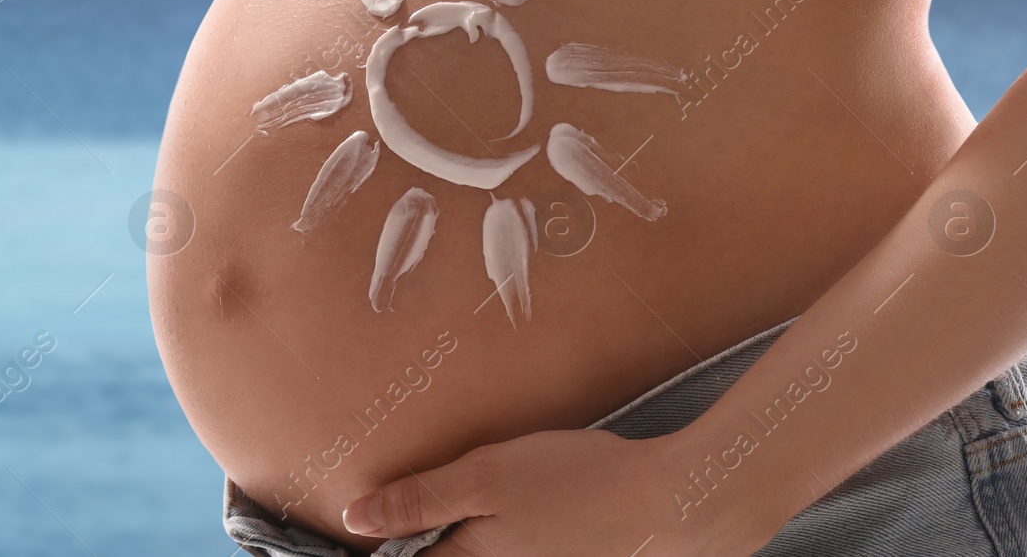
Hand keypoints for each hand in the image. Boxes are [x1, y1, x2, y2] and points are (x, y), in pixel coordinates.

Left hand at [339, 430, 776, 556]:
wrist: (672, 502)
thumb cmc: (577, 483)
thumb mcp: (487, 477)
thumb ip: (420, 499)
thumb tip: (354, 520)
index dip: (386, 539)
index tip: (365, 520)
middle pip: (446, 552)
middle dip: (423, 533)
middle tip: (403, 504)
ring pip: (478, 550)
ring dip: (456, 532)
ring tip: (461, 500)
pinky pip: (512, 547)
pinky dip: (496, 532)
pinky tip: (515, 505)